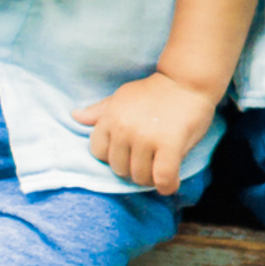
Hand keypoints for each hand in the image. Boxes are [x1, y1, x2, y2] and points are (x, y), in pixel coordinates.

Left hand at [76, 70, 218, 194]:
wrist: (188, 80)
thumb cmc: (156, 90)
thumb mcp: (123, 96)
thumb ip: (100, 110)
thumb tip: (75, 116)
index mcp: (111, 118)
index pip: (98, 153)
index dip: (113, 157)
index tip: (128, 154)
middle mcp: (125, 129)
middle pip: (119, 169)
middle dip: (133, 170)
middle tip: (148, 163)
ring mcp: (147, 137)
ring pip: (140, 176)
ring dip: (150, 179)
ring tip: (160, 171)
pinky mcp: (170, 144)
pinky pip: (162, 176)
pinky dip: (167, 185)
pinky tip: (170, 184)